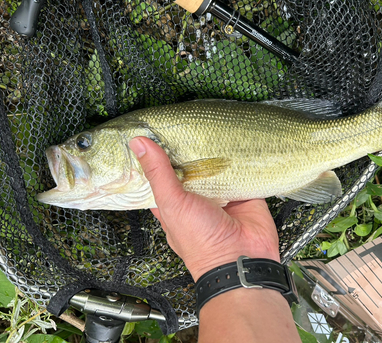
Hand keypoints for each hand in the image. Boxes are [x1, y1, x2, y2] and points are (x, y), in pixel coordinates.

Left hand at [129, 137, 279, 280]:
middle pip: (190, 167)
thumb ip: (158, 174)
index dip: (155, 156)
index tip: (151, 132)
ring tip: (209, 126)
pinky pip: (241, 169)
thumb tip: (138, 145)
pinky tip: (235, 141)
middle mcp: (196, 198)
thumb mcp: (173, 204)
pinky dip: (239, 158)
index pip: (159, 175)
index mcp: (173, 204)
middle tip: (184, 124)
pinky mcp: (243, 191)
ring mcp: (221, 194)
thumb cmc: (201, 241)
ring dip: (214, 152)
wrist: (241, 257)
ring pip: (215, 166)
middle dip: (188, 149)